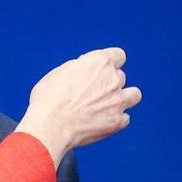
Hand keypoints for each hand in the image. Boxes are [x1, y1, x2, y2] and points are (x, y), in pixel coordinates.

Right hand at [16, 47, 141, 167]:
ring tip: (107, 105)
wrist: (50, 125)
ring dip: (122, 98)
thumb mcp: (58, 74)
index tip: (99, 70)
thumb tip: (84, 71)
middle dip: (108, 83)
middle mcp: (113, 78)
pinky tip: (100, 121)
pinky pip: (125, 118)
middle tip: (90, 93)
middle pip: (120, 76)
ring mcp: (118, 101)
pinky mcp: (117, 121)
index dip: (108, 62)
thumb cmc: (48, 99)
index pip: (118, 55)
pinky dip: (115, 119)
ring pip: (134, 95)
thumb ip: (77, 69)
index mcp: (99, 62)